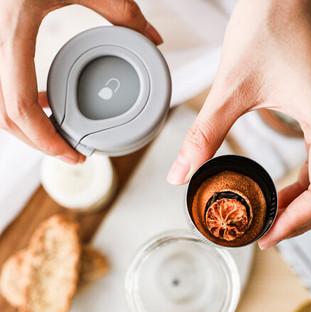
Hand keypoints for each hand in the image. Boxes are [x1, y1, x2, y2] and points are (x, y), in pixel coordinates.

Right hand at [0, 0, 161, 163]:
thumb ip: (122, 12)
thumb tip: (153, 37)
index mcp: (10, 29)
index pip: (19, 107)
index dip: (45, 141)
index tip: (72, 155)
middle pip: (3, 117)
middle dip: (36, 141)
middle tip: (68, 151)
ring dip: (26, 126)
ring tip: (57, 131)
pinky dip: (16, 103)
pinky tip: (40, 102)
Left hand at [167, 0, 310, 247]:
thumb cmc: (270, 24)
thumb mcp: (233, 89)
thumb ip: (205, 134)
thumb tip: (180, 172)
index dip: (296, 221)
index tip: (266, 237)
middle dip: (297, 214)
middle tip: (263, 228)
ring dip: (301, 199)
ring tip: (268, 212)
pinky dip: (305, 178)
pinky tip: (283, 184)